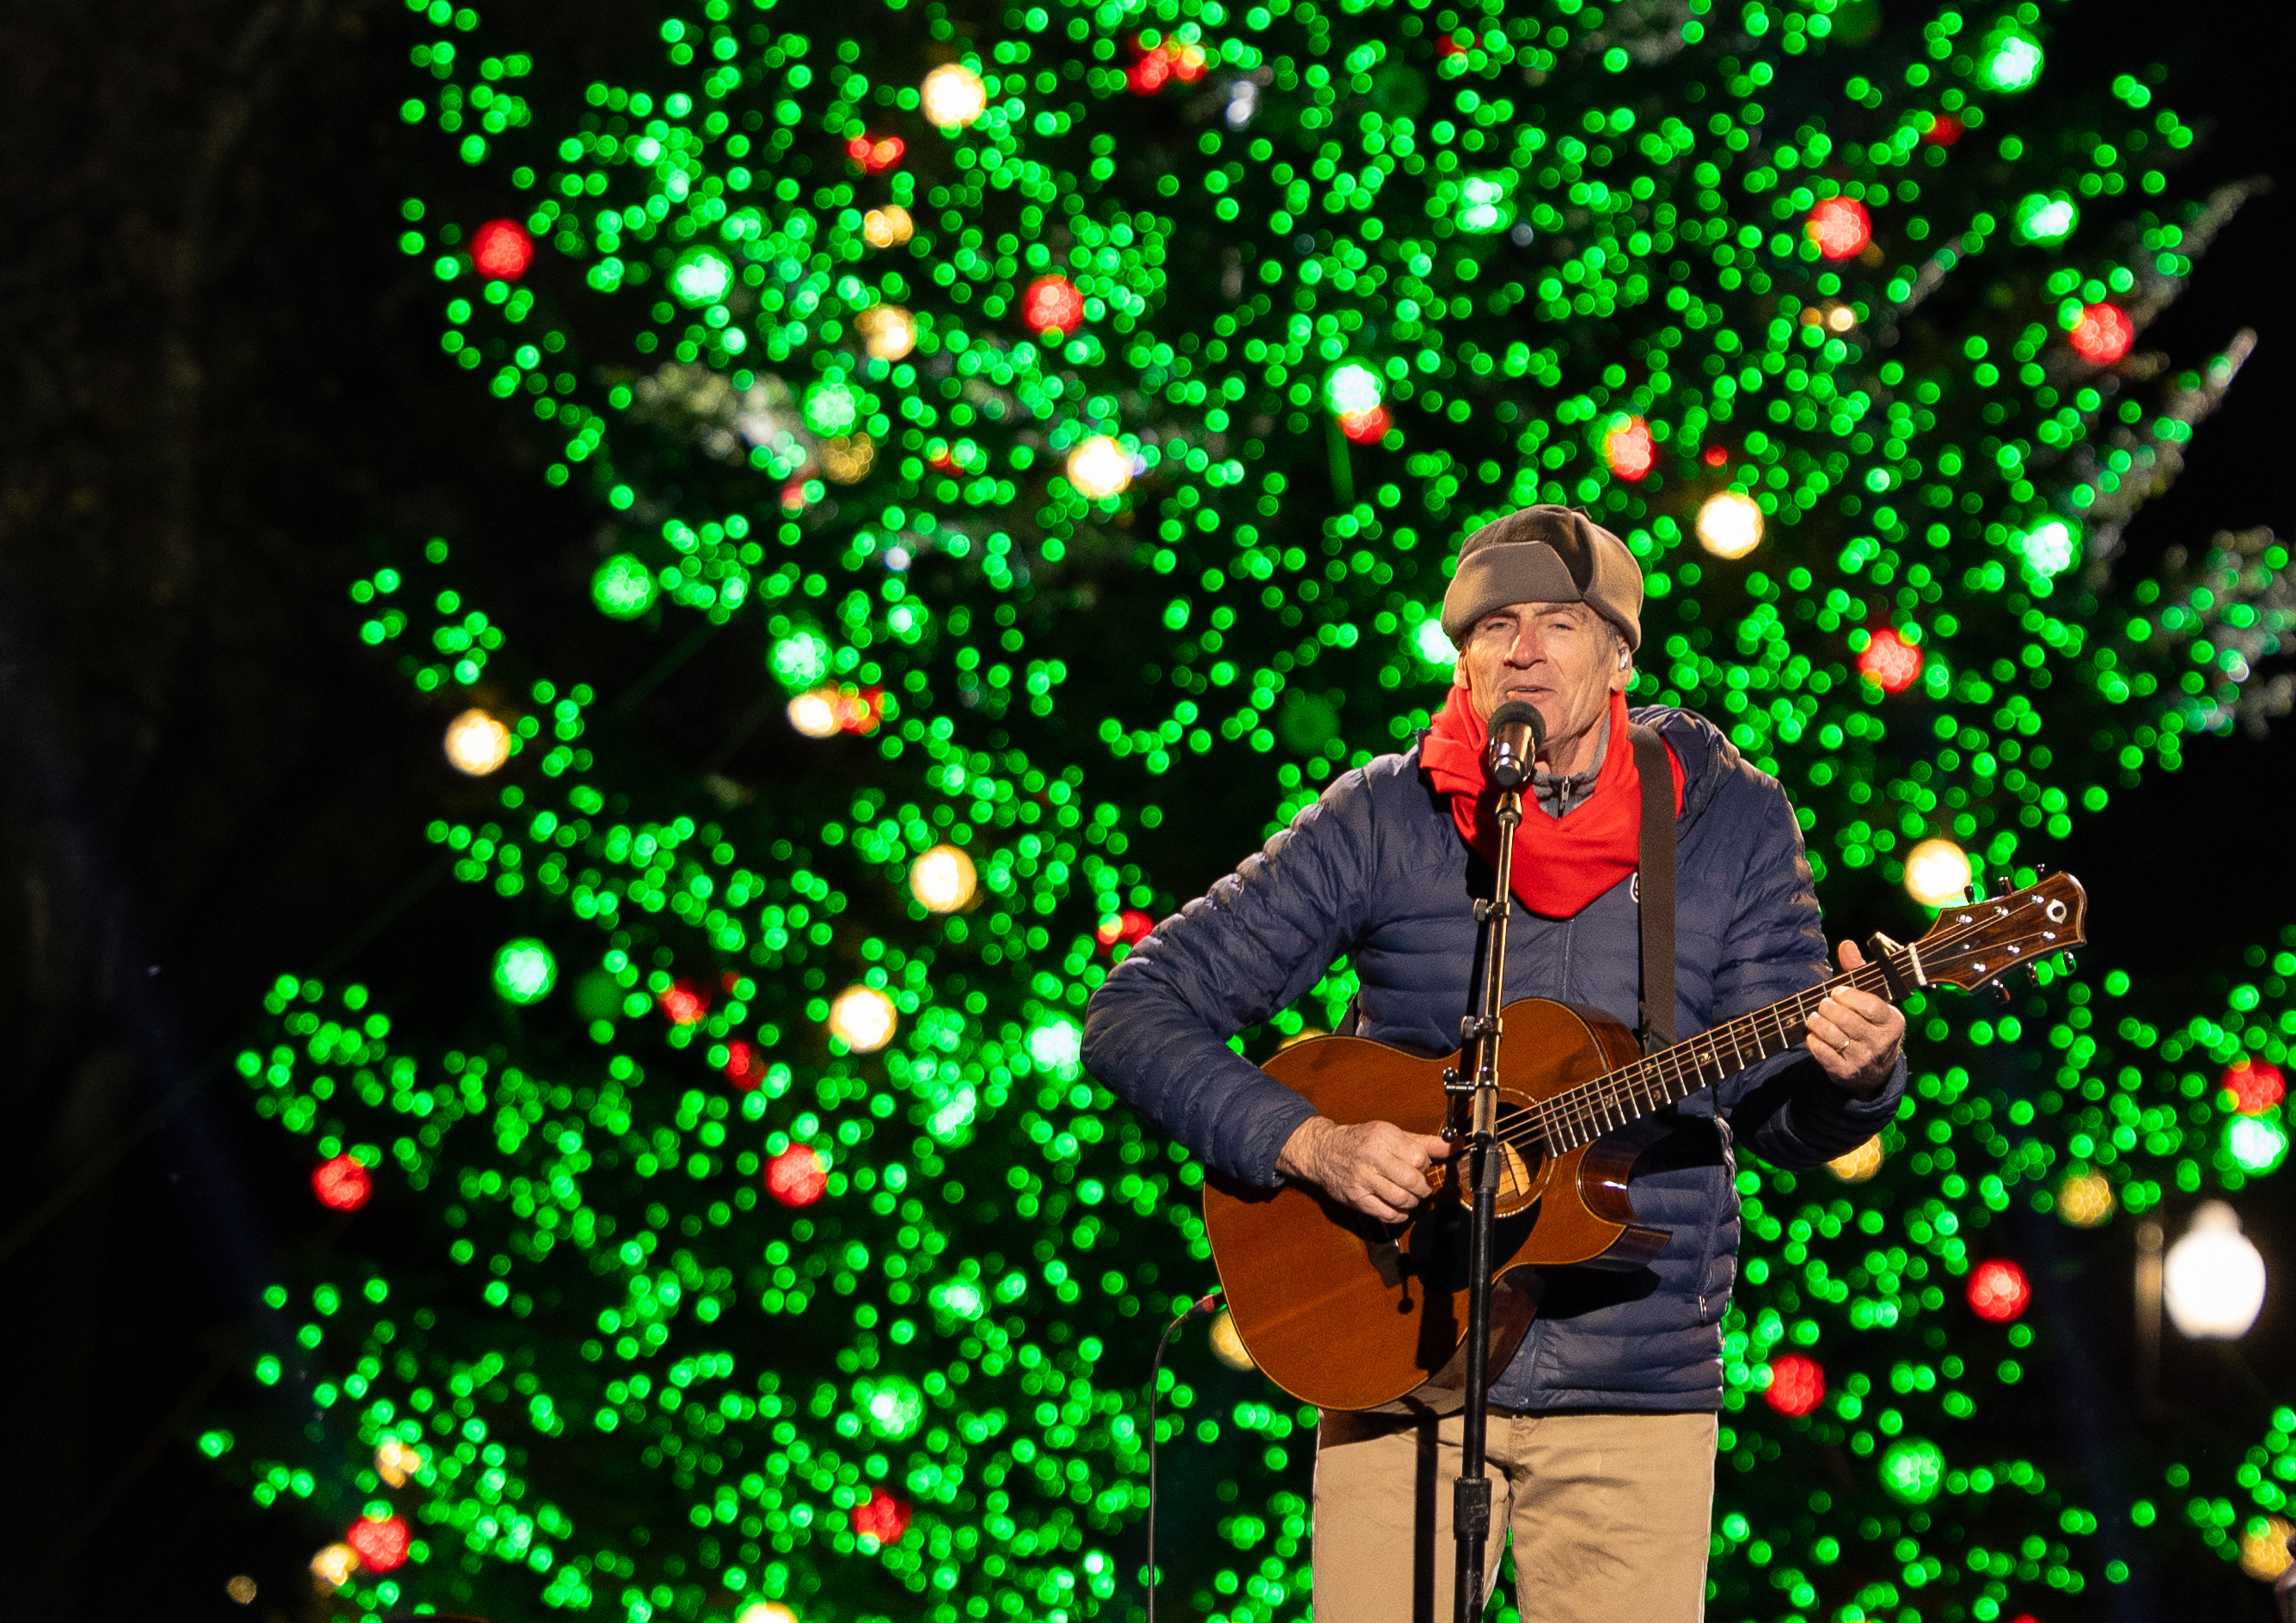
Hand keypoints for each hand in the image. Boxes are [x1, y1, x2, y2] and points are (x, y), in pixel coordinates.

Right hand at [1275, 1116, 1455, 1223]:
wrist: (1323, 1151)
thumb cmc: (1360, 1141)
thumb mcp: (1391, 1134)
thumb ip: (1424, 1142)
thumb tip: (1454, 1144)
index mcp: (1383, 1136)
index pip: (1419, 1157)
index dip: (1424, 1165)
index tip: (1419, 1166)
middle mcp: (1372, 1157)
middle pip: (1412, 1180)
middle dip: (1422, 1187)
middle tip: (1420, 1186)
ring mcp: (1363, 1179)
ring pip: (1402, 1199)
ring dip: (1412, 1202)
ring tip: (1410, 1196)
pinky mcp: (1356, 1198)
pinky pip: (1387, 1213)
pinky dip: (1399, 1214)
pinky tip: (1398, 1207)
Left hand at [1806, 940, 1907, 1098]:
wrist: (1874, 1070)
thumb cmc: (1869, 1023)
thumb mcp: (1871, 998)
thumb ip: (1858, 971)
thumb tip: (1846, 945)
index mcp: (1893, 1022)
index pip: (1870, 1006)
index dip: (1849, 996)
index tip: (1837, 992)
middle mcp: (1881, 1043)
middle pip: (1847, 1020)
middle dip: (1828, 1008)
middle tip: (1822, 1004)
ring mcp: (1864, 1060)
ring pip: (1833, 1036)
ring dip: (1817, 1023)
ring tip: (1814, 1017)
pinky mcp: (1847, 1073)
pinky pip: (1824, 1054)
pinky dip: (1814, 1041)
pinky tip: (1813, 1035)